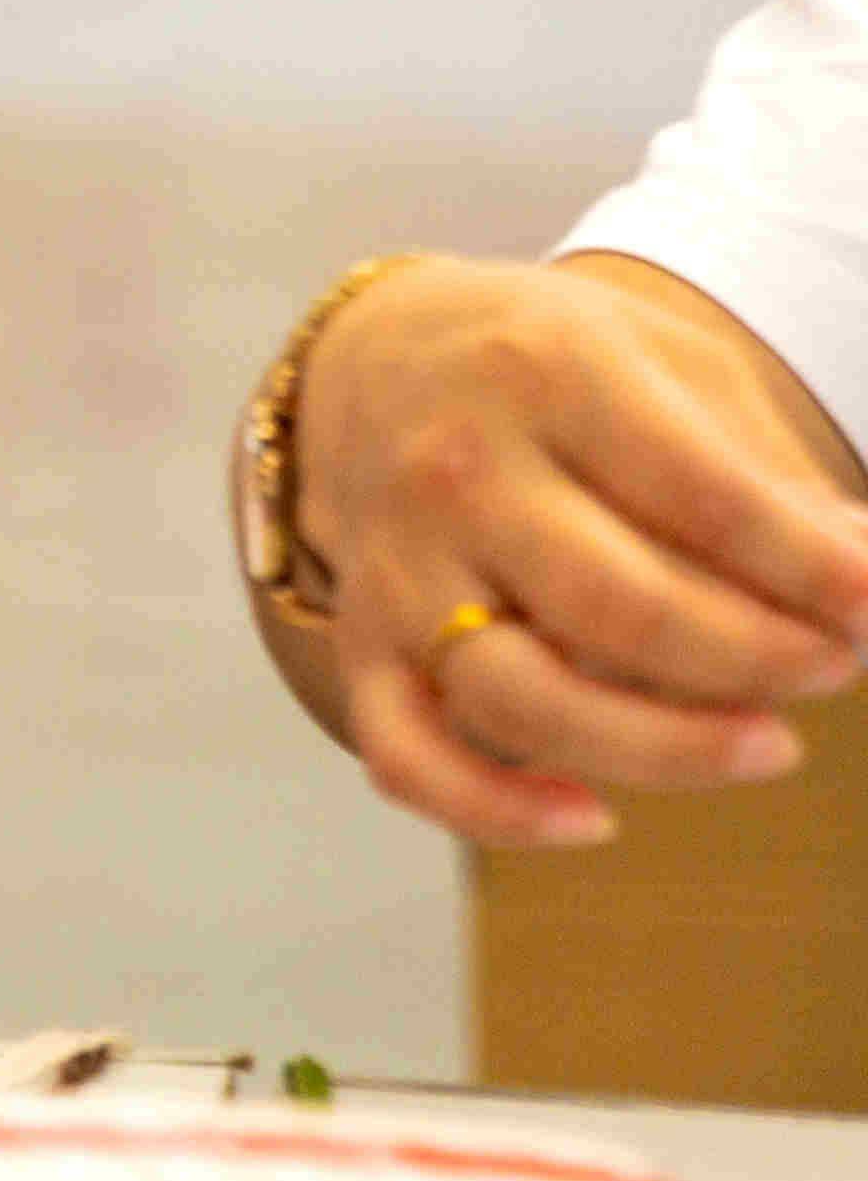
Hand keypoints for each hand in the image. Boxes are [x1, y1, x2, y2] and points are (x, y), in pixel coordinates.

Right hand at [294, 256, 867, 846]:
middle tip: (836, 666)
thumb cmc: (556, 372)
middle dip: (760, 660)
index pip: (702, 497)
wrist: (373, 359)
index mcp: (544, 375)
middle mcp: (458, 472)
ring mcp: (399, 566)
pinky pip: (408, 754)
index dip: (814, 570)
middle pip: (622, 609)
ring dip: (667, 749)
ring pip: (523, 698)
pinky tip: (591, 821)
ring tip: (774, 747)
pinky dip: (491, 810)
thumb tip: (862, 572)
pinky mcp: (363, 644)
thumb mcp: (666, 365)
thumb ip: (763, 469)